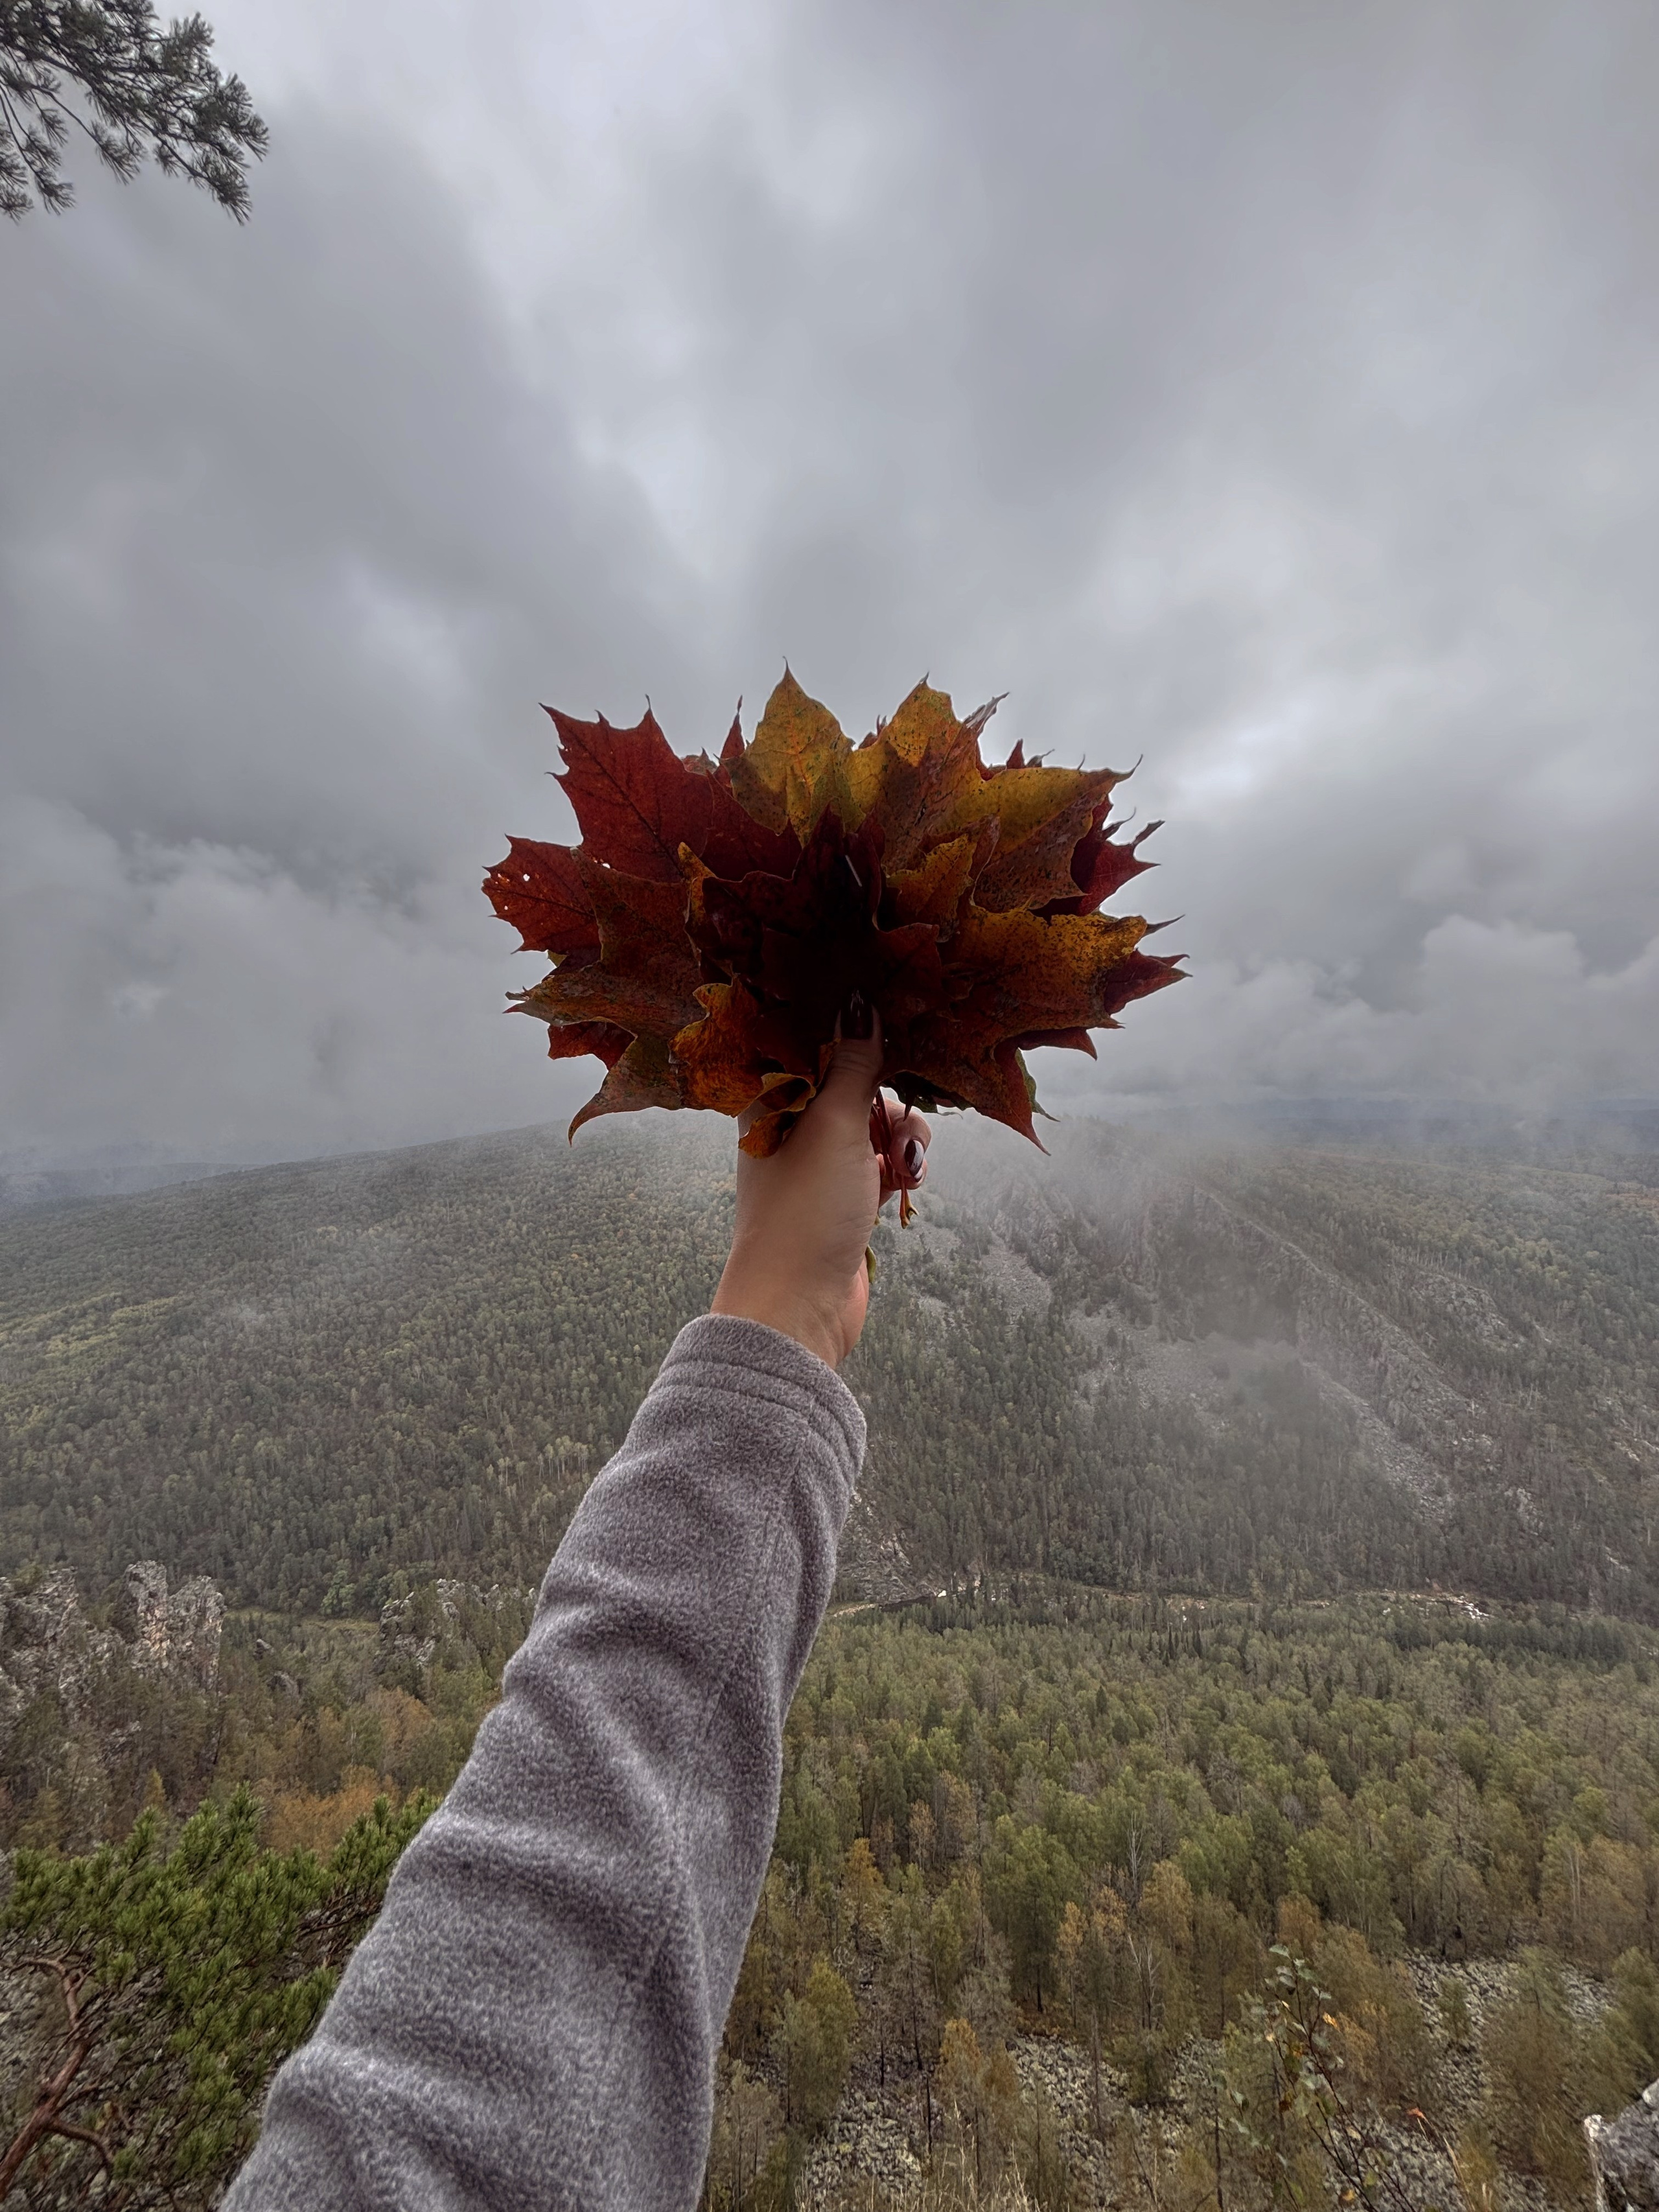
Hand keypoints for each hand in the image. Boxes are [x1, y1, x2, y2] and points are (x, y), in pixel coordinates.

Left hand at [709, 1004, 930, 1368]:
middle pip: (856, 1080)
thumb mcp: (834, 1124)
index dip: (853, 1032)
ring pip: (879, 1121)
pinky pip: (886, 1160)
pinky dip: (902, 1166)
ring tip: (906, 1164)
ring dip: (904, 1135)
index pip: (813, 1043)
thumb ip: (852, 1063)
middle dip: (890, 1095)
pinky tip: (909, 1182)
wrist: (799, 1305)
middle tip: (897, 1122)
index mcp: (771, 1098)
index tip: (893, 1025)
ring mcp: (821, 1161)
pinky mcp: (847, 1194)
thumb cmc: (805, 1208)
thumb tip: (859, 1001)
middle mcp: (793, 1124)